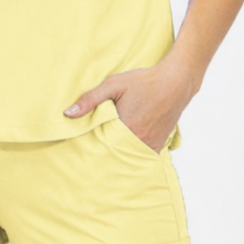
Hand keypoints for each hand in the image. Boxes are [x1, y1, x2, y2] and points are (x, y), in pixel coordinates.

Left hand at [63, 54, 198, 152]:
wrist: (176, 82)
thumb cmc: (144, 81)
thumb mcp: (113, 84)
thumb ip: (90, 99)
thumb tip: (68, 114)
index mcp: (124, 128)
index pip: (101, 147)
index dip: (90, 149)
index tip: (80, 153)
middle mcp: (139, 140)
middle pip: (115, 155)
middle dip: (103, 156)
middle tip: (89, 162)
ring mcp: (150, 144)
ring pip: (129, 158)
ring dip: (119, 157)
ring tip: (105, 159)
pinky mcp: (159, 144)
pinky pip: (143, 156)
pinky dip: (133, 156)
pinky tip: (124, 153)